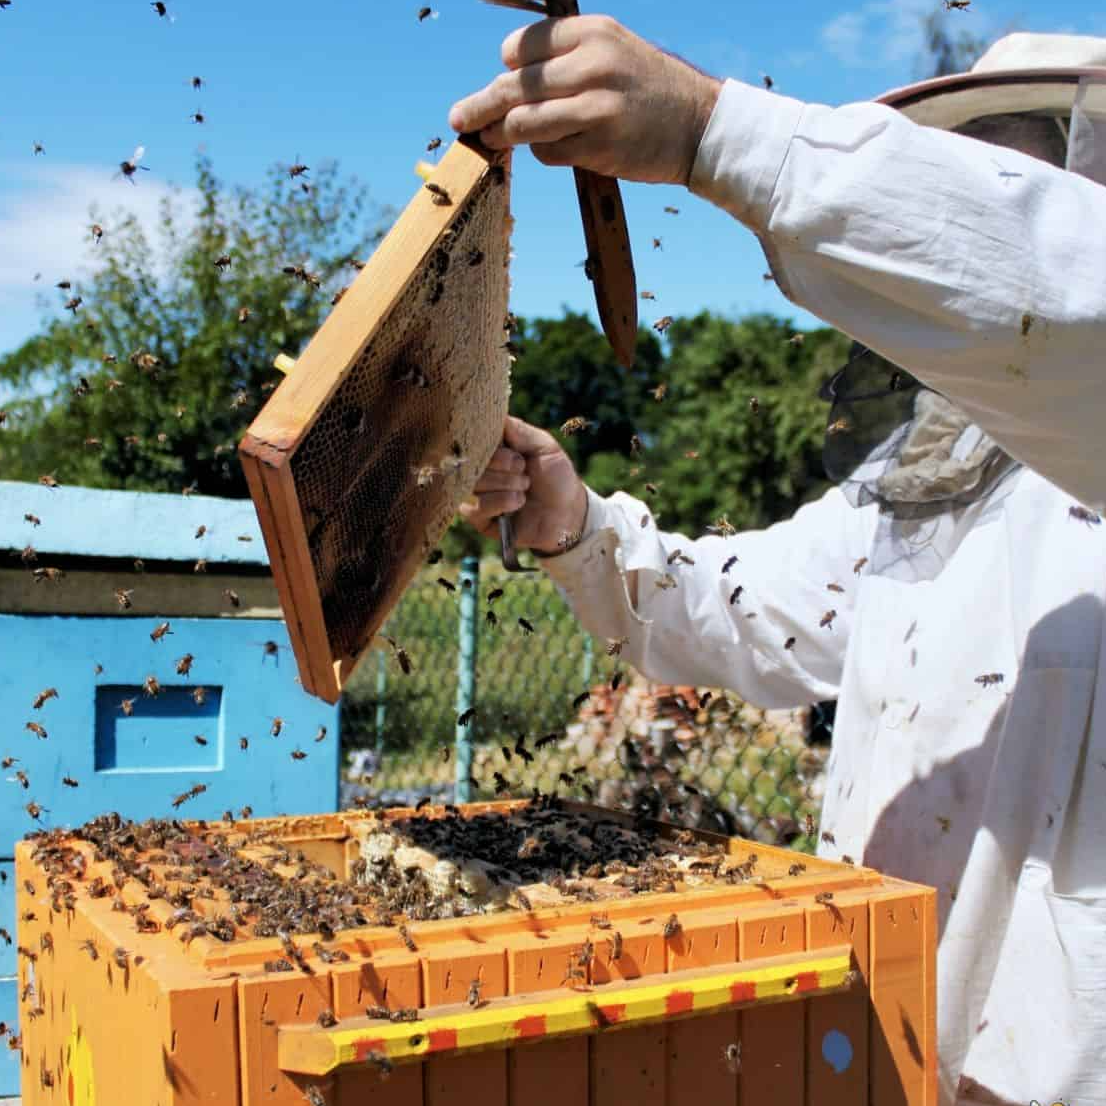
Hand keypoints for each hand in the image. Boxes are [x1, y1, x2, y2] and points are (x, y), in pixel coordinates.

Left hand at [448, 15, 721, 185]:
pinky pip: (547, 151)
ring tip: (489, 140)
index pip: (521, 48)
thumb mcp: (612, 52)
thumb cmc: (647, 91)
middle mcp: (592, 63)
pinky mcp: (600, 145)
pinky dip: (541, 153)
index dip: (510, 68)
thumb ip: (564, 60)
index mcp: (591, 32)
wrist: (699, 126)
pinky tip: (552, 150)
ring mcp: (596, 105)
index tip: (507, 82)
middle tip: (459, 119)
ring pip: (522, 122)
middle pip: (512, 86)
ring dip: (502, 135)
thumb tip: (505, 84)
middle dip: (480, 105)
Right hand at [460, 416, 587, 553]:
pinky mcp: (478, 519)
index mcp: (492, 449)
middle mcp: (480, 469)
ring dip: (505, 485)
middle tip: (524, 471)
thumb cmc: (556, 477)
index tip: (516, 454)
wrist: (568, 513)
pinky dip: (500, 502)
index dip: (491, 445)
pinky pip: (474, 508)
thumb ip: (519, 431)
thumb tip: (494, 413)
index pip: (473, 439)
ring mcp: (476, 494)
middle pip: (470, 462)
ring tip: (524, 488)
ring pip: (473, 484)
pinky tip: (518, 503)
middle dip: (503, 467)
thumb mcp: (544, 446)